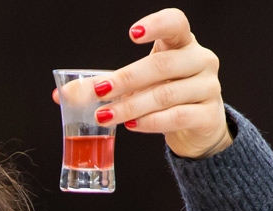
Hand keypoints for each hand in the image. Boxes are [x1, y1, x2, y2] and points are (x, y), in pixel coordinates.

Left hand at [92, 9, 230, 159]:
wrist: (199, 124)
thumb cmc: (165, 94)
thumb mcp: (137, 84)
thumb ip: (104, 85)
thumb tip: (63, 96)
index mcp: (183, 43)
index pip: (175, 23)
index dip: (156, 24)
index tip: (132, 34)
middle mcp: (201, 60)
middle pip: (161, 65)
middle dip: (125, 80)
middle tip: (98, 92)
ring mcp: (209, 87)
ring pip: (165, 95)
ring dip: (131, 106)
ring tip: (106, 115)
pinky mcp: (209, 115)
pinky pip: (177, 116)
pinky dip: (150, 122)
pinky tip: (131, 125)